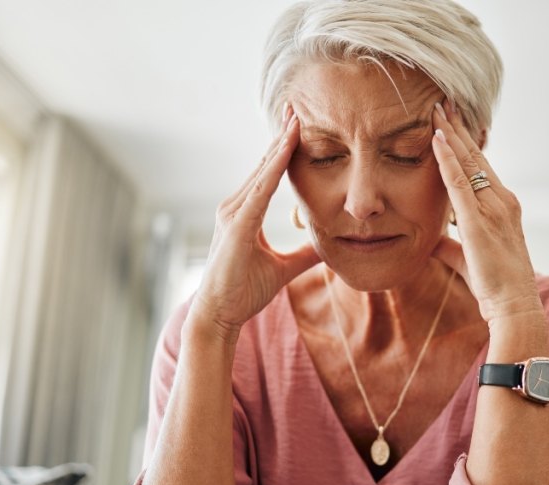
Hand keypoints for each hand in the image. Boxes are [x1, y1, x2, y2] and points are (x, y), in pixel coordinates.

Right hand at [188, 109, 319, 339]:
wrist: (220, 315)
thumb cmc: (244, 292)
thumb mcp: (283, 268)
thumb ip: (305, 255)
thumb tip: (329, 247)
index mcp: (246, 212)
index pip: (269, 173)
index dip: (284, 148)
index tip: (298, 123)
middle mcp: (235, 206)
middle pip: (264, 164)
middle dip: (281, 135)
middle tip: (297, 106)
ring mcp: (233, 213)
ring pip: (263, 171)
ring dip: (280, 144)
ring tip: (296, 118)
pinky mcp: (238, 226)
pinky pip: (260, 191)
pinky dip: (274, 168)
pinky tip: (287, 150)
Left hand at [429, 101, 541, 324]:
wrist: (514, 305)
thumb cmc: (496, 286)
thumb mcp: (468, 259)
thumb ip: (450, 246)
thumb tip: (431, 241)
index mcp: (502, 206)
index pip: (480, 166)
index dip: (464, 142)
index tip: (451, 120)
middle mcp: (502, 199)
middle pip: (476, 155)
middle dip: (458, 127)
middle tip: (443, 100)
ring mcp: (493, 207)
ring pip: (468, 161)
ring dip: (451, 132)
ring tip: (436, 108)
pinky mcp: (478, 220)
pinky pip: (459, 182)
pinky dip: (447, 158)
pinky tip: (436, 139)